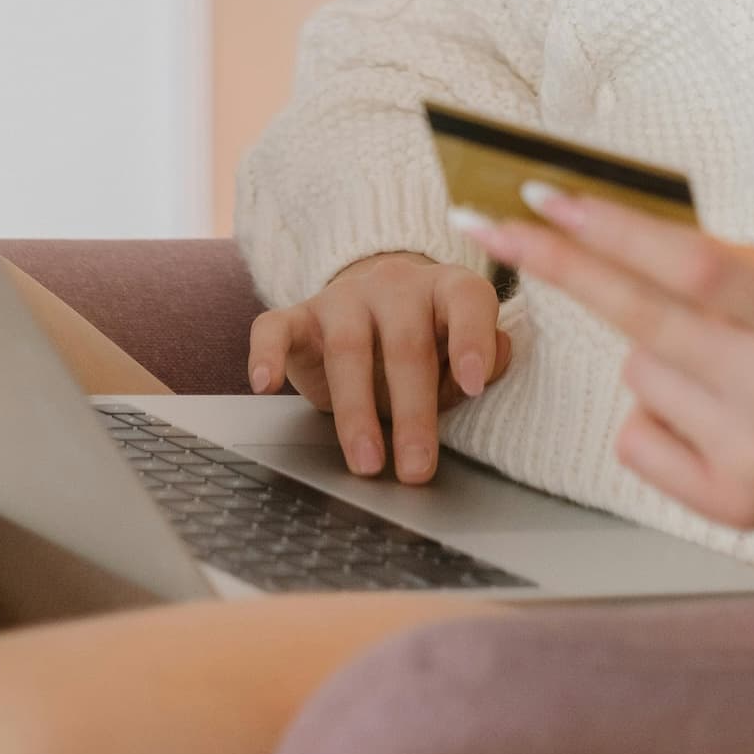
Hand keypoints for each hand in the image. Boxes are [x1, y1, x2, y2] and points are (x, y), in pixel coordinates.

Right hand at [247, 251, 513, 484]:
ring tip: (367, 463)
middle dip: (412, 411)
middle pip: (405, 343)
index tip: (473, 383)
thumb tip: (488, 371)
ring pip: (347, 348)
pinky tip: (266, 384)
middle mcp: (395, 286)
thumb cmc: (430, 340)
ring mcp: (343, 298)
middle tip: (417, 468)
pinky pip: (274, 327)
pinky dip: (265, 354)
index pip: (466, 301)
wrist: (374, 300)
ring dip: (356, 411)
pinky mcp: (298, 316)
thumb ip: (483, 358)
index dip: (471, 340)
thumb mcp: (460, 351)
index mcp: (446, 288)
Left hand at [452, 188, 753, 553]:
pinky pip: (637, 436)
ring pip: (636, 374)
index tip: (542, 196)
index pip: (691, 267)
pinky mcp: (736, 510)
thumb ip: (729, 265)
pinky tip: (719, 416)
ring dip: (658, 354)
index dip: (611, 230)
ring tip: (733, 367)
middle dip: (555, 265)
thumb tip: (614, 231)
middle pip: (638, 321)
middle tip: (484, 224)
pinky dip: (658, 414)